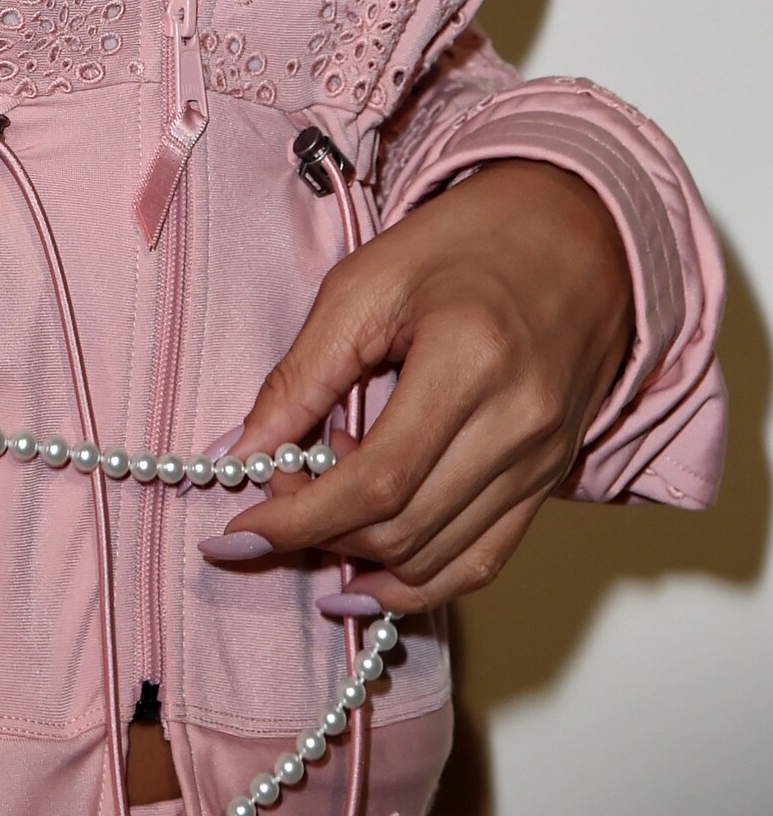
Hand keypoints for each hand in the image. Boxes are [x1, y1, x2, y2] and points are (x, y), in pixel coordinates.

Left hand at [218, 160, 635, 612]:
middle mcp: (518, 423)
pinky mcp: (551, 480)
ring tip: (314, 525)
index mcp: (471, 360)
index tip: (239, 529)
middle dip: (320, 537)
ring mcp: (543, 462)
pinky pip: (484, 560)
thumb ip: (302, 373)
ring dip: (363, 562)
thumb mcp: (365, 282)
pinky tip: (367, 580)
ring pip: (441, 559)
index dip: (300, 518)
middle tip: (270, 509)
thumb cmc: (465, 243)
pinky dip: (422, 581)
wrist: (576, 234)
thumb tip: (242, 452)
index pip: (377, 482)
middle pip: (405, 529)